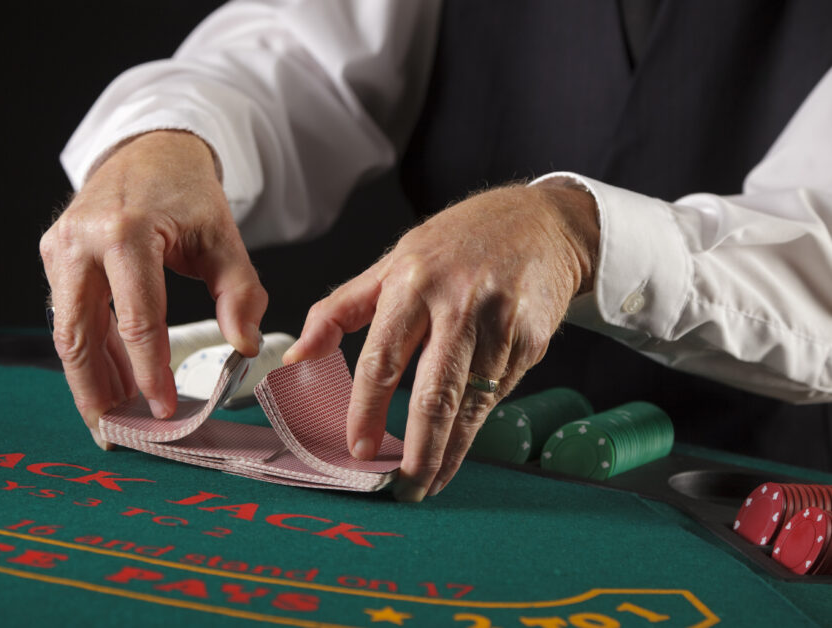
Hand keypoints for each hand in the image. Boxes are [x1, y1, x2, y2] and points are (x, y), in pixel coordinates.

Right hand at [40, 130, 266, 447]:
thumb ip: (240, 293)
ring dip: (91, 379)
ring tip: (118, 416)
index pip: (137, 318)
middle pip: (79, 335)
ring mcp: (60, 249)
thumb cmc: (189, 194)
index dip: (151, 371)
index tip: (166, 411)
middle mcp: (80, 241)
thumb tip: (243, 347)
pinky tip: (115, 380)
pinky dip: (93, 352)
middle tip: (119, 434)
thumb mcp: (225, 239)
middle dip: (98, 391)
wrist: (150, 151)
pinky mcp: (56, 257)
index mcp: (125, 232)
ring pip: (68, 332)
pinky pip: (72, 316)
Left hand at [284, 180, 598, 500]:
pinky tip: (461, 440)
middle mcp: (457, 303)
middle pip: (435, 393)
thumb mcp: (391, 264)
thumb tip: (296, 359)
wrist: (538, 223)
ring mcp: (500, 323)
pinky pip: (498, 392)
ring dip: (451, 450)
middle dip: (420, 450)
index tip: (359, 448)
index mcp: (411, 283)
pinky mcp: (532, 340)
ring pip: (471, 403)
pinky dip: (477, 421)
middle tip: (405, 488)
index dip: (368, 410)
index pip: (382, 358)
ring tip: (431, 480)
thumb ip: (339, 311)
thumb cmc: (455, 244)